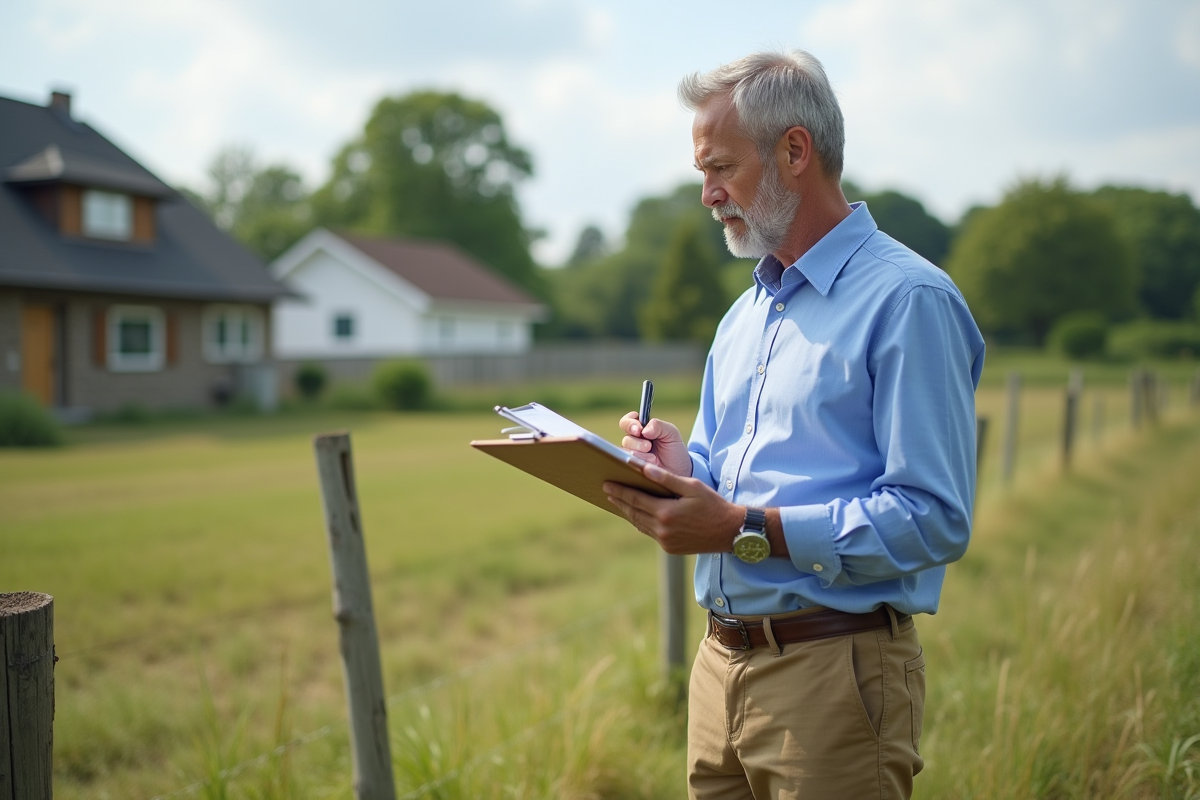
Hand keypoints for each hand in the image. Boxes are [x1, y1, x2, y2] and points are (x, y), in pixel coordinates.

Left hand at [604, 462, 743, 554]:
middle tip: (607, 491)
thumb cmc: (713, 504)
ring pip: (640, 524)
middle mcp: (662, 529)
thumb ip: (666, 478)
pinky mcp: (670, 548)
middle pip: (633, 513)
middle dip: (619, 501)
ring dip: (628, 513)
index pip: (635, 499)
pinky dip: (641, 522)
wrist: (730, 532)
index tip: (607, 484)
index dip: (619, 491)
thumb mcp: (692, 487)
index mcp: (666, 513)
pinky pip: (650, 533)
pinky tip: (637, 515)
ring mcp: (665, 541)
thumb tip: (643, 469)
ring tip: (618, 502)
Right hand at [618, 412, 691, 476]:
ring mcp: (633, 455)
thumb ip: (658, 425)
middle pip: (626, 438)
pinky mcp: (633, 467)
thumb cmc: (674, 450)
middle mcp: (634, 441)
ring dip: (640, 453)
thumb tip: (644, 430)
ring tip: (653, 458)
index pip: (627, 422)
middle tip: (648, 446)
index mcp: (642, 429)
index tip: (638, 428)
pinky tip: (648, 463)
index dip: (629, 423)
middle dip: (637, 442)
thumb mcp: (671, 433)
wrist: (679, 471)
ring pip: (626, 451)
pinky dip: (638, 462)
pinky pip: (628, 463)